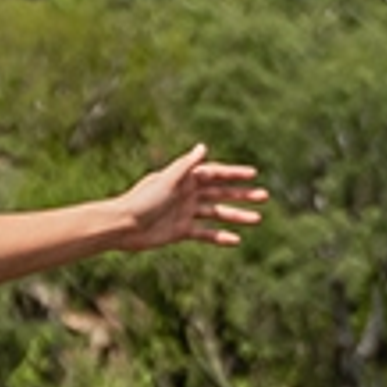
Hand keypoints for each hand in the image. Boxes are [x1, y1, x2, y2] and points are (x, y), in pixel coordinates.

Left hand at [111, 144, 266, 250]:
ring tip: (258, 219)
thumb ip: (186, 165)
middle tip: (264, 196)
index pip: (215, 173)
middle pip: (220, 192)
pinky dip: (220, 236)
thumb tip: (203, 147)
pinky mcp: (181, 231)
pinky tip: (236, 240)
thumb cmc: (142, 200)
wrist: (123, 226)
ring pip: (217, 213)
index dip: (234, 174)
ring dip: (237, 215)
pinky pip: (205, 233)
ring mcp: (185, 213)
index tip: (254, 174)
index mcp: (184, 179)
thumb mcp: (166, 181)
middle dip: (242, 194)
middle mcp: (187, 194)